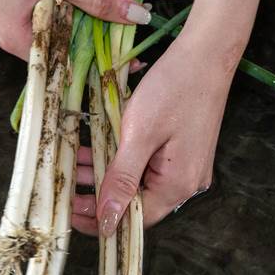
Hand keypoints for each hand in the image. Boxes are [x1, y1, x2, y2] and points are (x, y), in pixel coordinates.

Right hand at [0, 0, 150, 59]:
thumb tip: (140, 17)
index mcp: (16, 41)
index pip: (64, 67)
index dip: (99, 65)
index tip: (131, 62)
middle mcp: (11, 36)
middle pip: (62, 51)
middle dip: (96, 45)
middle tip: (133, 41)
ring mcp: (13, 18)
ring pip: (58, 31)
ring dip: (86, 26)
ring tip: (120, 24)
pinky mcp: (18, 1)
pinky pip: (50, 16)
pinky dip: (73, 12)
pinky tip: (94, 4)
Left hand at [70, 29, 238, 236]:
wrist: (207, 53)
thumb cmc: (174, 88)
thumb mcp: (139, 134)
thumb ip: (122, 179)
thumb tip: (107, 222)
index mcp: (179, 185)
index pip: (136, 219)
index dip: (102, 220)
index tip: (72, 212)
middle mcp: (188, 182)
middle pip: (139, 203)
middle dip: (101, 197)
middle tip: (68, 189)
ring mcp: (189, 166)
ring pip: (141, 182)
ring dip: (109, 176)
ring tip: (77, 165)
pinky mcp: (185, 150)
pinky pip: (150, 165)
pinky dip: (124, 161)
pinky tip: (100, 149)